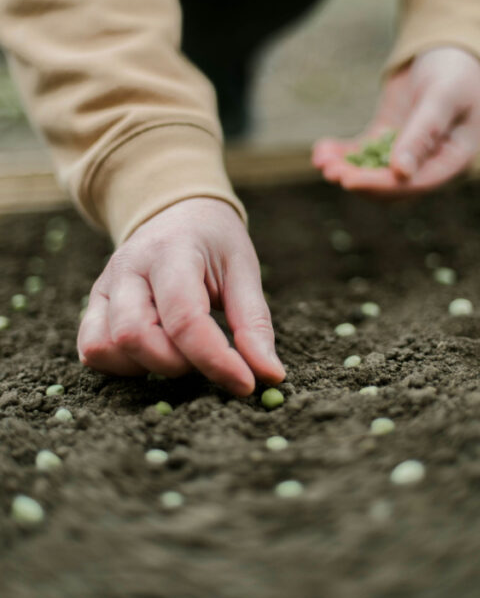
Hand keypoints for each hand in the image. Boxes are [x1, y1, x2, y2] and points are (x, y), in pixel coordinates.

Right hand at [78, 198, 284, 396]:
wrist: (177, 213)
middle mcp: (128, 268)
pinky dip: (123, 366)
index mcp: (170, 252)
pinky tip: (154, 354)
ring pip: (107, 347)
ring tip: (181, 353)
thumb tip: (270, 376)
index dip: (215, 360)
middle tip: (208, 357)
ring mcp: (105, 287)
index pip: (184, 318)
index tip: (246, 384)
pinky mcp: (94, 306)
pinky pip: (93, 349)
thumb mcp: (243, 270)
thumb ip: (253, 323)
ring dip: (148, 366)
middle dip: (178, 364)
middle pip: (135, 335)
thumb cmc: (214, 243)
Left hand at [312, 47, 479, 195]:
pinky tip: (321, 151)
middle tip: (330, 171)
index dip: (380, 185)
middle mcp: (431, 163)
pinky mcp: (387, 140)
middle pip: (391, 185)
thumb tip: (401, 172)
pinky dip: (343, 154)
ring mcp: (407, 153)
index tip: (349, 181)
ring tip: (321, 160)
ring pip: (373, 172)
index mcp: (454, 160)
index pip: (414, 183)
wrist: (449, 49)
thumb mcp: (441, 98)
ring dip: (347, 169)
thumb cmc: (455, 71)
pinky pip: (363, 153)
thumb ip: (422, 134)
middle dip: (359, 179)